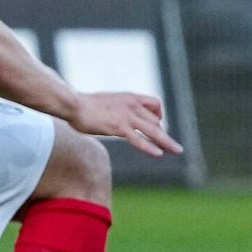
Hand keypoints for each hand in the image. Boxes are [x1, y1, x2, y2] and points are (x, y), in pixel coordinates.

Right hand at [68, 92, 183, 156]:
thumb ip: (117, 109)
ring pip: (153, 130)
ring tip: (177, 151)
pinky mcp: (119, 127)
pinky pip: (138, 139)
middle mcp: (132, 105)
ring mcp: (126, 116)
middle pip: (156, 120)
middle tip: (174, 147)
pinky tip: (159, 154)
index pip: (154, 104)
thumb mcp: (107, 103)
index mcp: (130, 97)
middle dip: (164, 135)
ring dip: (167, 141)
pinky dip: (150, 147)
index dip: (159, 116)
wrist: (73, 104)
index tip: (157, 126)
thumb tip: (117, 116)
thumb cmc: (86, 105)